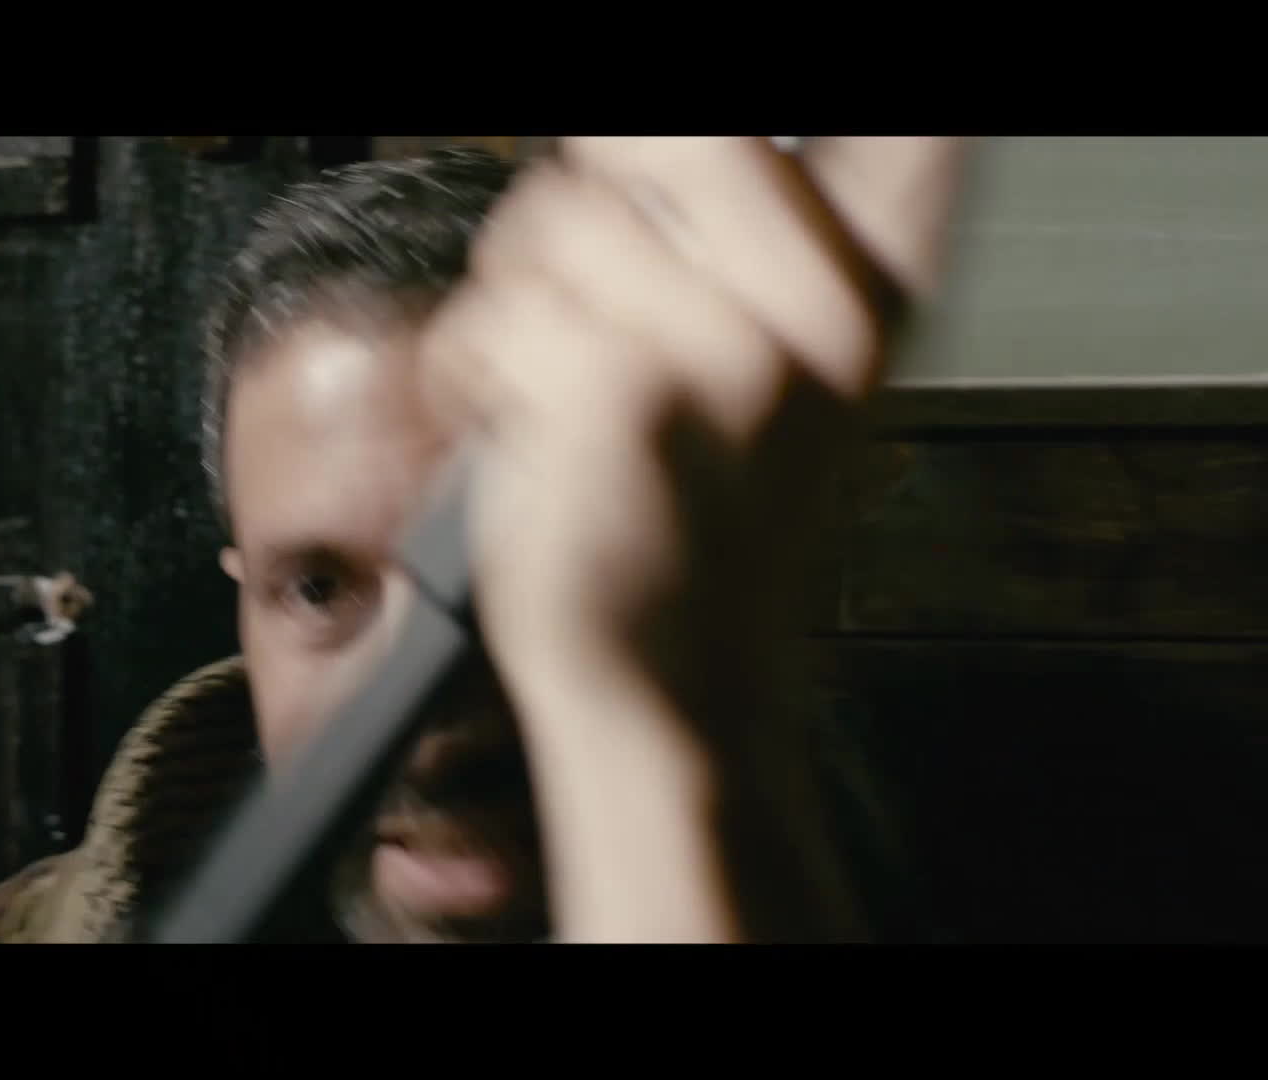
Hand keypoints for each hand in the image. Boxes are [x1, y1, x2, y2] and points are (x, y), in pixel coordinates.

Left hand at [419, 137, 969, 941]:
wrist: (677, 675)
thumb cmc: (703, 518)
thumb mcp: (780, 368)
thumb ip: (750, 237)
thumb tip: (650, 150)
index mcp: (875, 295)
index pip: (920, 140)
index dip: (862, 127)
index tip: (793, 97)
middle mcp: (823, 314)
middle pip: (683, 135)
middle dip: (601, 186)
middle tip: (587, 268)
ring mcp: (724, 352)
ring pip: (561, 216)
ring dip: (521, 290)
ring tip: (558, 375)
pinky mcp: (615, 391)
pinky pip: (496, 307)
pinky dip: (475, 360)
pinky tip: (522, 419)